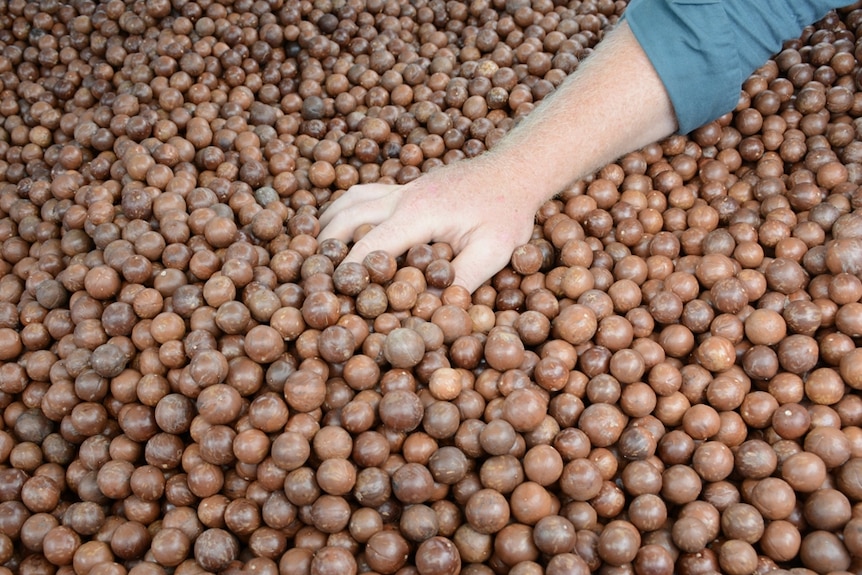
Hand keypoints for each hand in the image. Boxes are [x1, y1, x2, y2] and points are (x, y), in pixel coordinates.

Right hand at [317, 161, 542, 292]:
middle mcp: (402, 196)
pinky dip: (343, 210)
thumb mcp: (494, 251)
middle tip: (310, 276)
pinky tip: (339, 226)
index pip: (369, 245)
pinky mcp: (407, 187)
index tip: (331, 296)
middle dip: (324, 247)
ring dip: (327, 225)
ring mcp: (403, 188)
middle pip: (345, 218)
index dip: (346, 272)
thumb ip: (461, 280)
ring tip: (313, 252)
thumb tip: (428, 310)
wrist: (515, 170)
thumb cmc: (507, 212)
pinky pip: (363, 194)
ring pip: (348, 200)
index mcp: (418, 213)